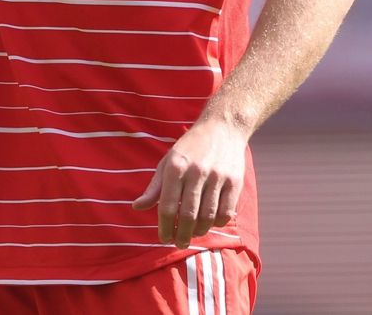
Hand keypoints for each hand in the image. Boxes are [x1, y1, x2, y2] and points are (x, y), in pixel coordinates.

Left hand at [132, 119, 247, 248]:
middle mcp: (196, 172)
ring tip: (194, 234)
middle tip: (179, 244)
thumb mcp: (168, 162)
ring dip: (199, 231)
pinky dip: (217, 223)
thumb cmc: (190, 148)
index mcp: (176, 167)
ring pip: (208, 216)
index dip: (165, 228)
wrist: (222, 128)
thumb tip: (136, 207)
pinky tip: (210, 223)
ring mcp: (217, 177)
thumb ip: (154, 187)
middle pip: (188, 215)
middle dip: (182, 235)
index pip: (167, 206)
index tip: (164, 239)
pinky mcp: (235, 181)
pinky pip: (226, 212)